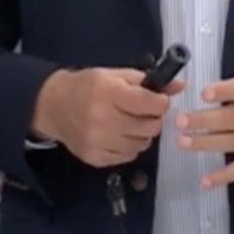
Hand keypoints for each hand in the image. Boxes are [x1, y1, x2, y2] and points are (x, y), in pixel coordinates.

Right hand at [31, 67, 183, 167]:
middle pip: (150, 126)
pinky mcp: (95, 157)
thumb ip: (146, 81)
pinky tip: (118, 135)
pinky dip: (129, 147)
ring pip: (142, 144)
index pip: (151, 103)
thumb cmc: (86, 87)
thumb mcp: (113, 75)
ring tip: (128, 124)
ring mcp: (98, 141)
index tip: (157, 100)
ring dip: (141, 134)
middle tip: (143, 112)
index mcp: (108, 93)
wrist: (53, 106)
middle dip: (152, 118)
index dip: (160, 102)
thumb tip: (179, 86)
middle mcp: (102, 118)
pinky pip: (128, 156)